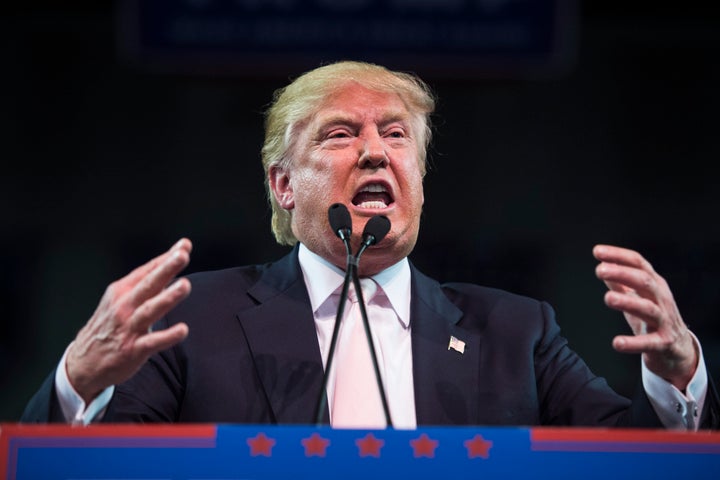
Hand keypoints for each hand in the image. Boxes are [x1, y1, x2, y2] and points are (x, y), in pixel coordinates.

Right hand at [65, 238, 192, 403]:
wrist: (83, 363)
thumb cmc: (110, 326)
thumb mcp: (121, 300)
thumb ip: (147, 283)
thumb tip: (172, 261)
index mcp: (122, 291)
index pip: (147, 271)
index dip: (166, 258)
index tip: (184, 245)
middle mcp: (124, 307)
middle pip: (148, 285)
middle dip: (165, 269)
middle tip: (182, 256)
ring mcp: (128, 328)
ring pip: (150, 310)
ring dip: (168, 297)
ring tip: (185, 285)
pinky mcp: (132, 350)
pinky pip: (152, 342)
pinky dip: (167, 336)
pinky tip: (183, 330)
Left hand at [593, 244, 697, 390]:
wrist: (678, 349)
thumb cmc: (653, 318)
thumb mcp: (638, 297)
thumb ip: (621, 282)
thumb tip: (604, 264)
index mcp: (654, 284)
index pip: (638, 264)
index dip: (619, 256)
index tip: (597, 251)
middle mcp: (661, 299)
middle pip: (644, 281)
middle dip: (622, 274)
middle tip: (600, 270)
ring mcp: (664, 320)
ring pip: (648, 308)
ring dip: (627, 302)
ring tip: (608, 298)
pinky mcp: (663, 342)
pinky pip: (648, 342)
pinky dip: (633, 343)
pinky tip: (617, 343)